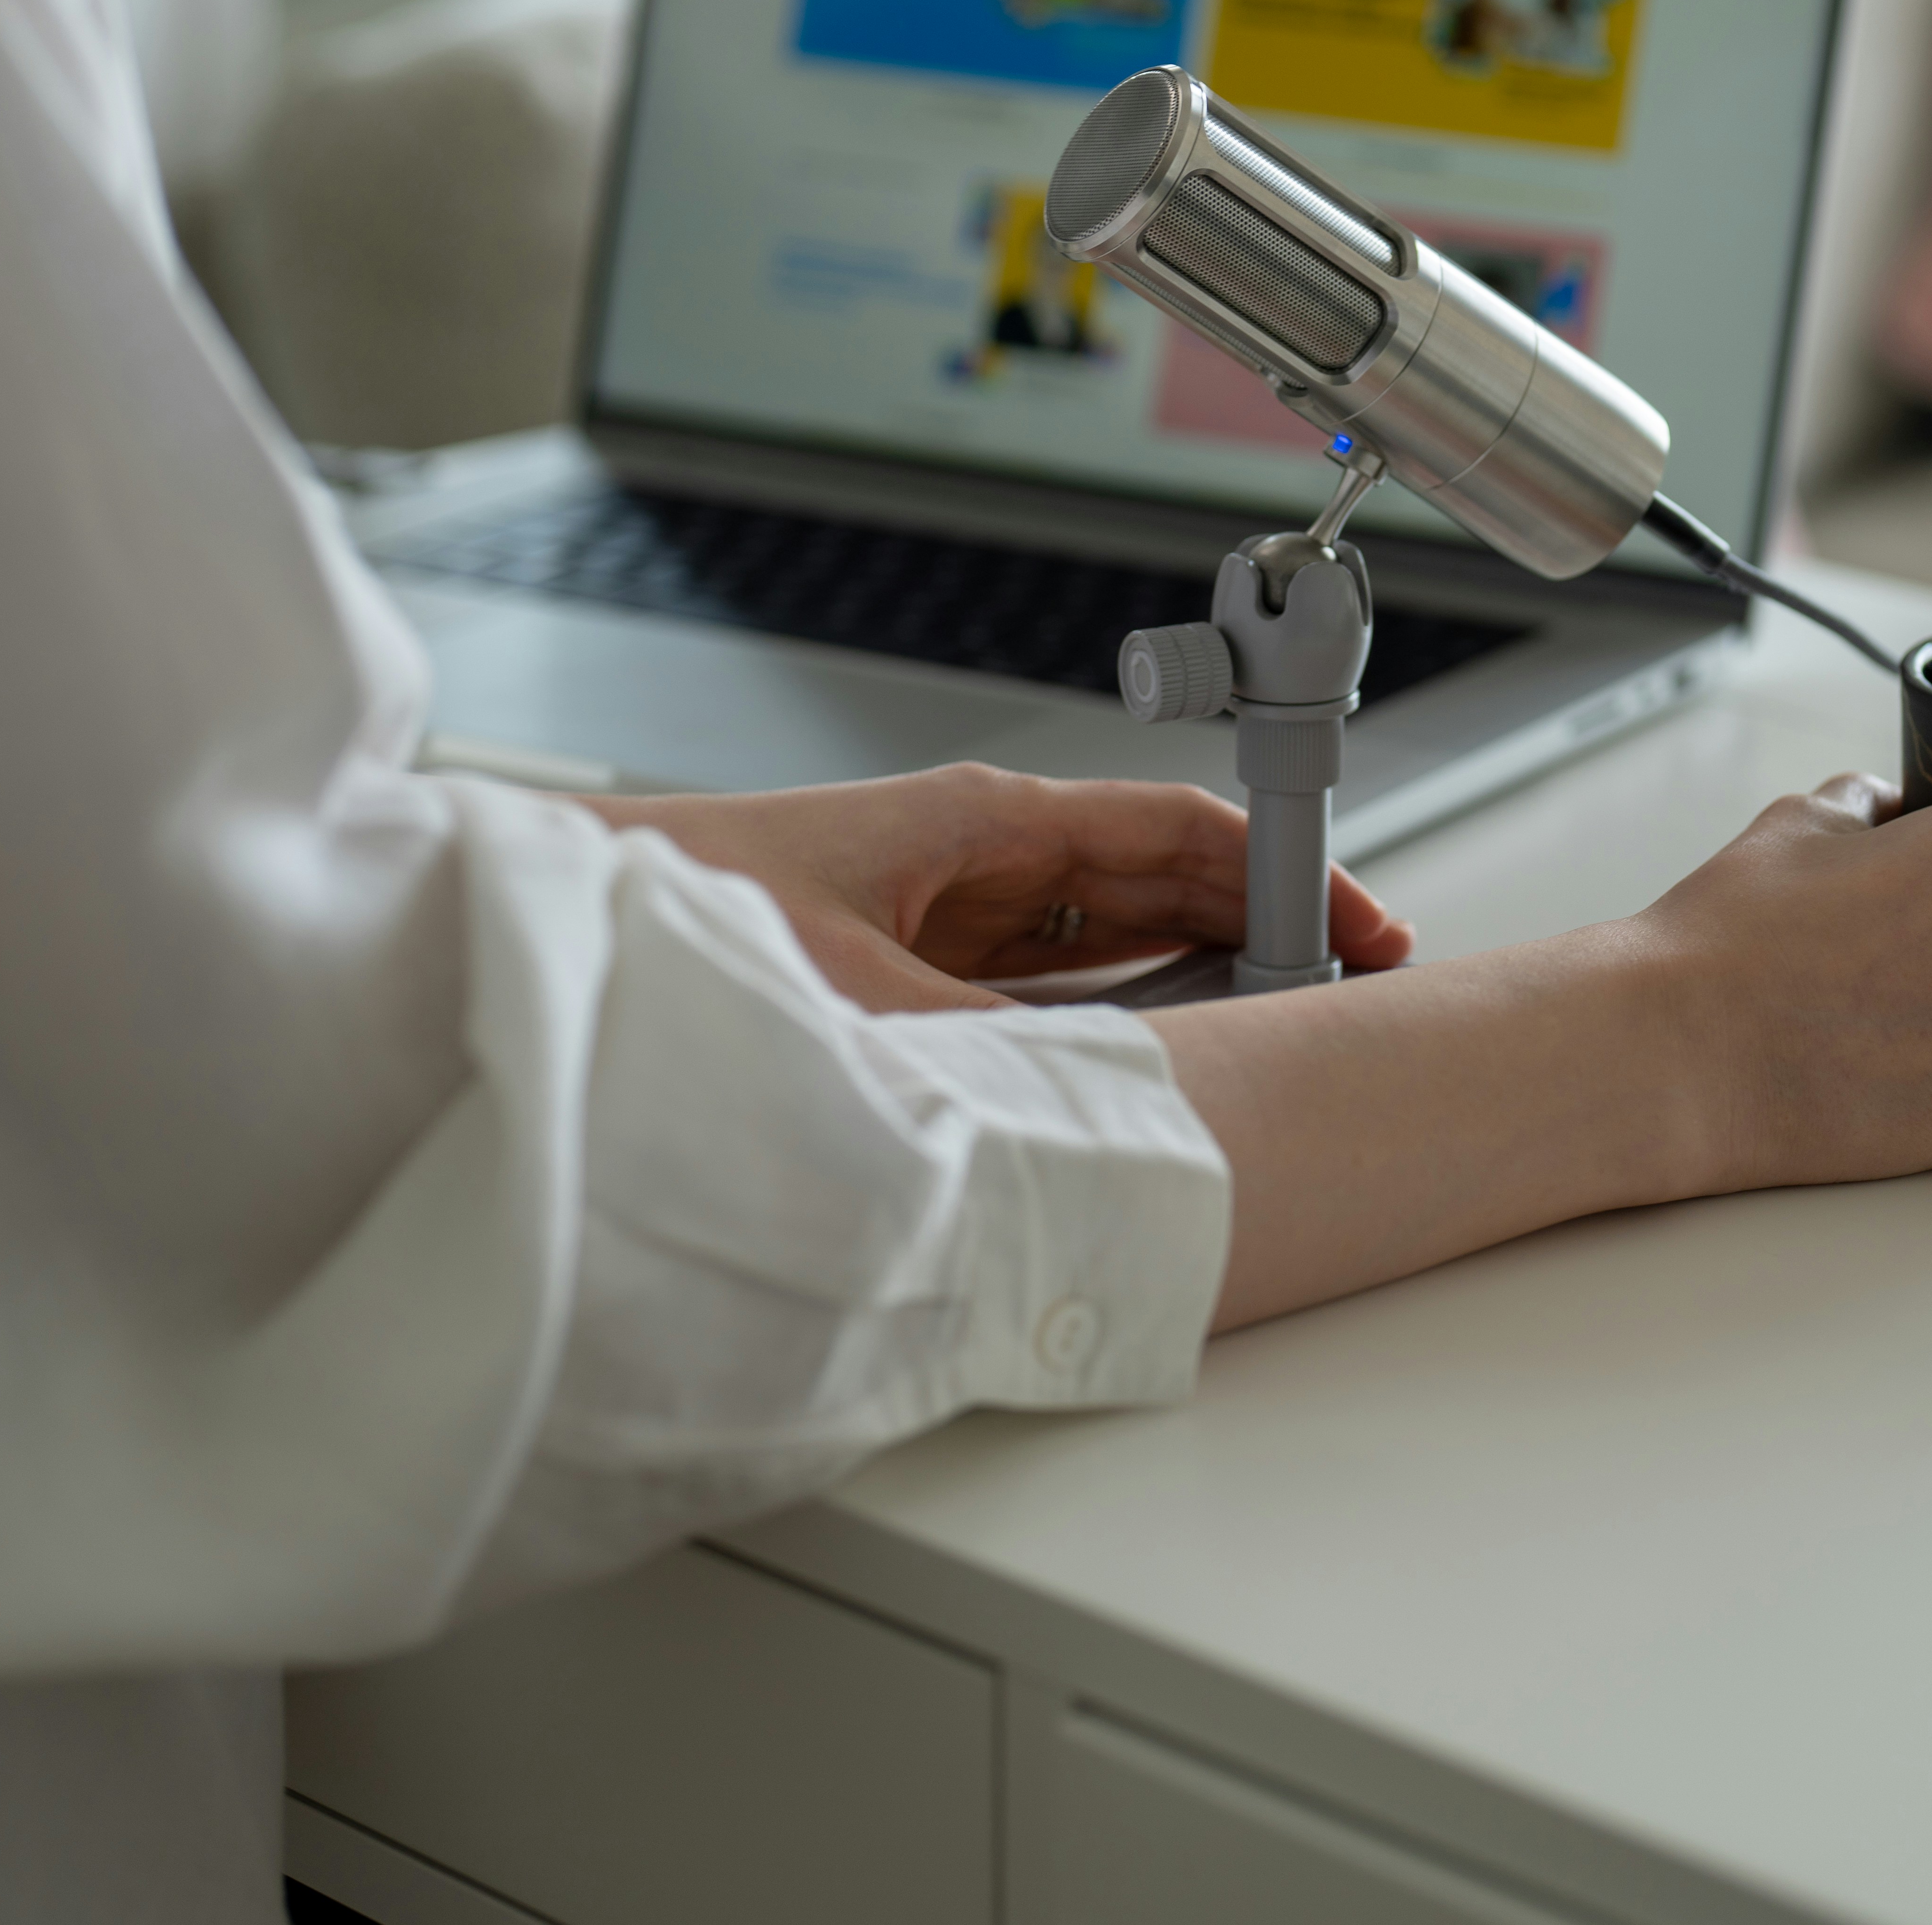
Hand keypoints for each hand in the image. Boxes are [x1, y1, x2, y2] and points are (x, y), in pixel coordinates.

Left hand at [585, 762, 1413, 1013]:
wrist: (570, 917)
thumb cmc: (687, 916)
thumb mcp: (862, 998)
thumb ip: (991, 1051)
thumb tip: (1100, 1106)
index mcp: (984, 825)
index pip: (1178, 835)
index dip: (1283, 875)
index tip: (1361, 925)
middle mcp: (977, 857)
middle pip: (1162, 880)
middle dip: (1264, 927)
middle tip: (1352, 992)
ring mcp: (949, 909)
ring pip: (1113, 934)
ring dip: (1198, 976)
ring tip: (1283, 1029)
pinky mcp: (916, 962)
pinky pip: (1051, 981)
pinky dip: (1117, 1012)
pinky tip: (1158, 1056)